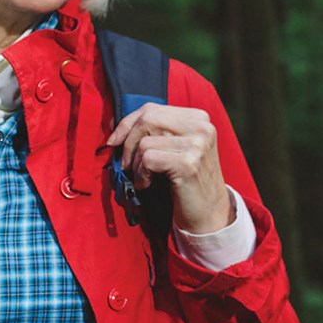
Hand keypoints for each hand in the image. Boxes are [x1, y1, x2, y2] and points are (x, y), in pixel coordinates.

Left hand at [106, 104, 233, 233]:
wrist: (209, 214)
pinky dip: (141, 175)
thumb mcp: (176, 149)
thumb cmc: (186, 181)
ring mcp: (197, 144)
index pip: (152, 109)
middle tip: (127, 165)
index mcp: (198, 118)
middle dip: (128, 143)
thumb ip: (157, 132)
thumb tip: (117, 126)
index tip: (113, 141)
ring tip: (143, 178)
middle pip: (147, 120)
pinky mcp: (189, 163)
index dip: (127, 123)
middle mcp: (201, 127)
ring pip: (144, 143)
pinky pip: (148, 160)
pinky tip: (147, 185)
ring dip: (136, 165)